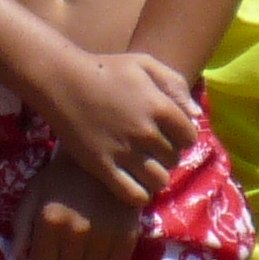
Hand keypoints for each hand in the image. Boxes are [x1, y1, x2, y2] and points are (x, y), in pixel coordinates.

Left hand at [22, 155, 140, 259]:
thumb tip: (16, 255)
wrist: (103, 156)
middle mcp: (76, 230)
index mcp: (50, 220)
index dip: (47, 255)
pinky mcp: (128, 233)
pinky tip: (107, 242)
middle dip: (68, 258)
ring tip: (90, 240)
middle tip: (73, 239)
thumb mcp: (35, 192)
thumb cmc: (62, 176)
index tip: (53, 242)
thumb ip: (21, 224)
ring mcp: (104, 233)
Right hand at [33, 46, 200, 213]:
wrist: (62, 81)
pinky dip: (139, 194)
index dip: (181, 136)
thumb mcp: (144, 64)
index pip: (190, 137)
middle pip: (174, 160)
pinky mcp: (103, 167)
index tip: (168, 133)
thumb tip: (197, 116)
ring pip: (158, 181)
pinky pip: (134, 195)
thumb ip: (175, 85)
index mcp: (160, 107)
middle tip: (150, 147)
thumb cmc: (105, 69)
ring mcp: (124, 152)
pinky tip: (133, 183)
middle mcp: (146, 133)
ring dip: (155, 176)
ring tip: (144, 166)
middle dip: (166, 155)